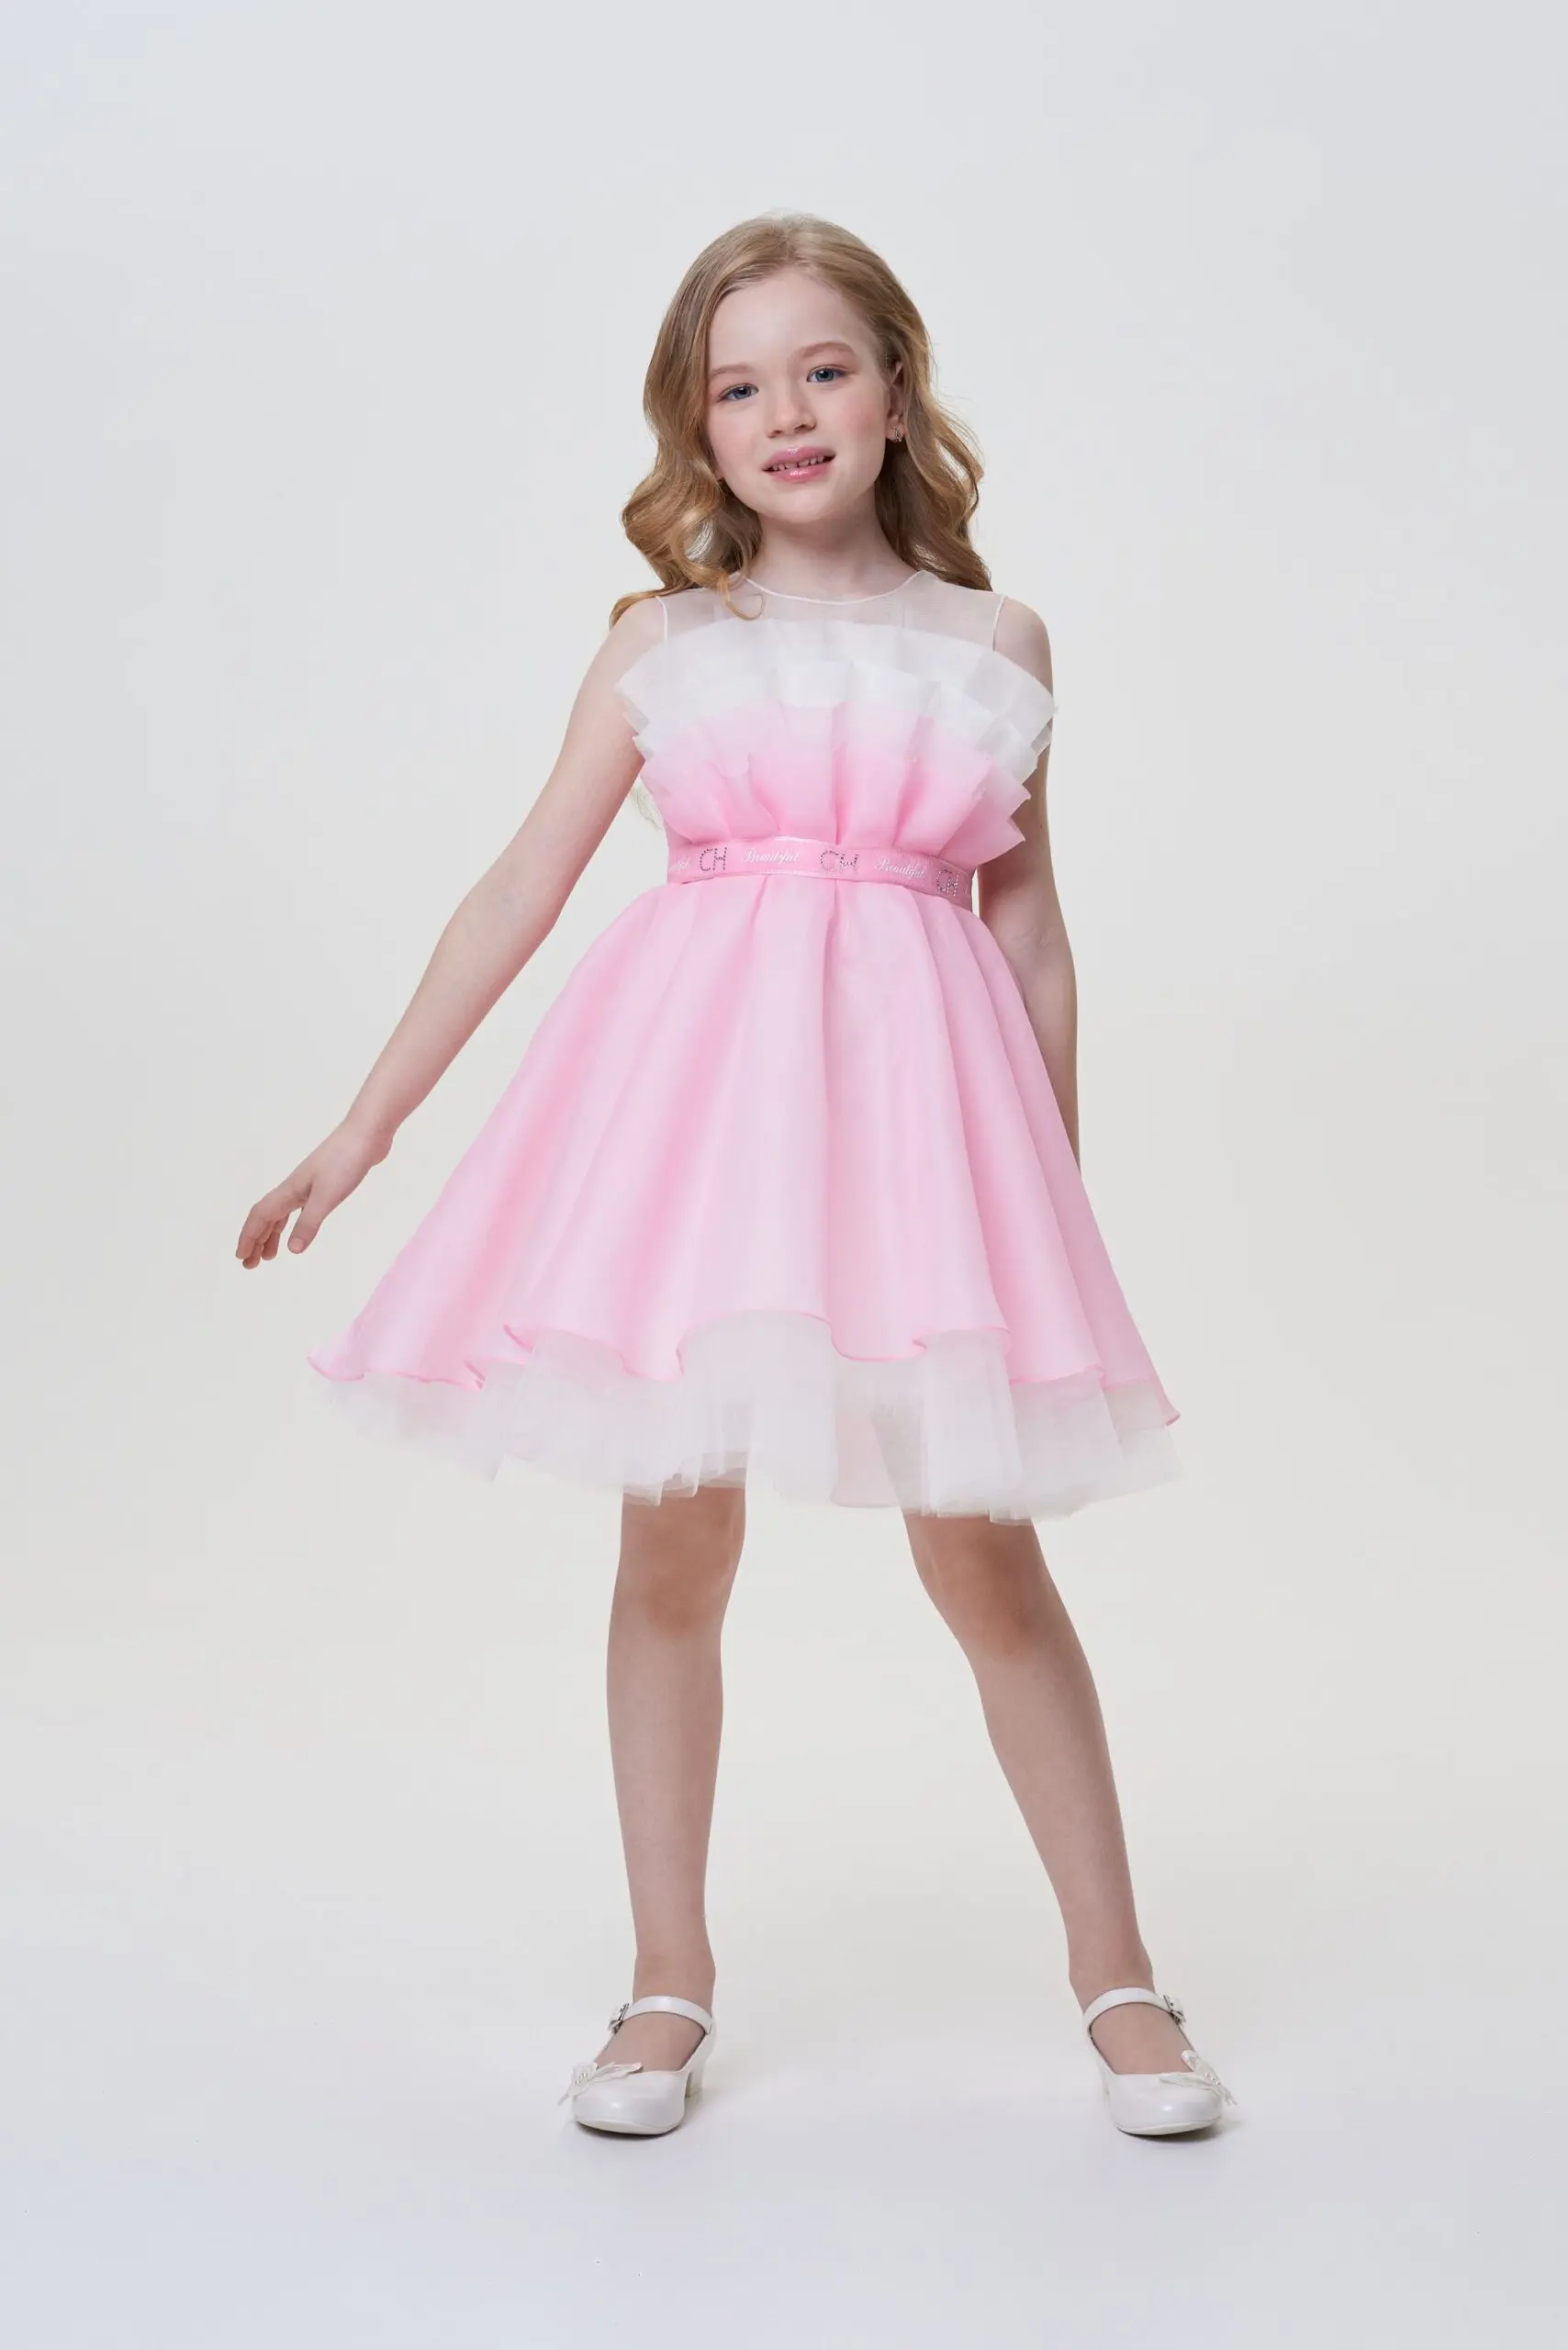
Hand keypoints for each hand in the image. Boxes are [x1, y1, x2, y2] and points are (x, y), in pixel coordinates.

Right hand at [235, 1119, 390, 1267]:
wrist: (367, 1134)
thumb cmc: (346, 1161)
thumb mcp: (327, 1196)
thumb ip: (309, 1223)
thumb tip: (292, 1250)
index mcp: (290, 1190)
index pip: (260, 1216)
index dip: (248, 1237)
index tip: (241, 1258)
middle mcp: (294, 1188)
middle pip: (266, 1216)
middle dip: (256, 1240)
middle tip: (251, 1264)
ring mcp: (308, 1185)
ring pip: (282, 1213)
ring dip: (272, 1234)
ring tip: (271, 1256)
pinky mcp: (325, 1184)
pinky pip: (298, 1208)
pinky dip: (293, 1223)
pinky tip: (301, 1230)